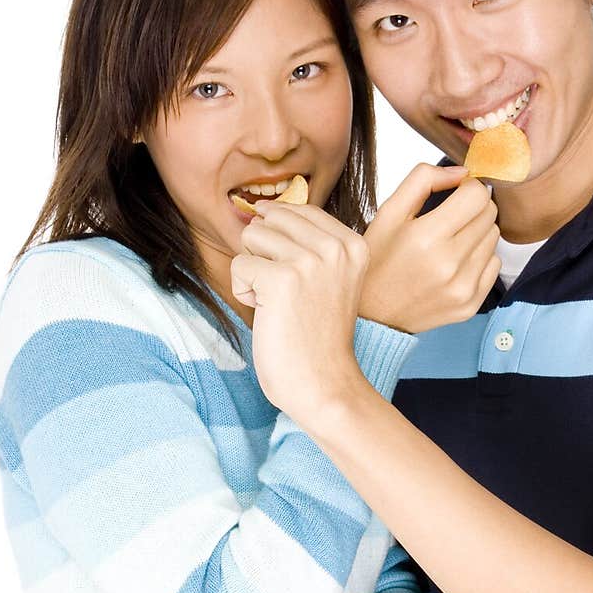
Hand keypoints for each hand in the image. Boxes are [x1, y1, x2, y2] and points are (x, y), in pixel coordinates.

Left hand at [231, 202, 369, 422]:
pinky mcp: (282, 279)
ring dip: (253, 271)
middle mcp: (336, 247)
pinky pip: (239, 265)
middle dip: (265, 253)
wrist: (324, 384)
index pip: (299, 210)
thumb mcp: (330, 278)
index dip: (281, 240)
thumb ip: (309, 242)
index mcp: (353, 244)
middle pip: (272, 219)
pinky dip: (243, 291)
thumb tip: (262, 208)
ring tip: (277, 302)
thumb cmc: (318, 336)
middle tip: (284, 293)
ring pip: (252, 236)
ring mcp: (310, 261)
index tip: (296, 280)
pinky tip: (267, 313)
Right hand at [361, 164, 500, 332]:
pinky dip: (479, 258)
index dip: (468, 187)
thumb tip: (463, 171)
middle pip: (489, 214)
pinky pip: (494, 264)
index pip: (476, 195)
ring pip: (494, 238)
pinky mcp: (471, 304)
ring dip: (477, 232)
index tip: (456, 192)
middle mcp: (448, 265)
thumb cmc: (379, 258)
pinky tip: (454, 263)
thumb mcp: (388, 212)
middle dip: (474, 207)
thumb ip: (423, 180)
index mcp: (425, 237)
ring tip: (449, 242)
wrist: (373, 315)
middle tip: (451, 216)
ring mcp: (462, 288)